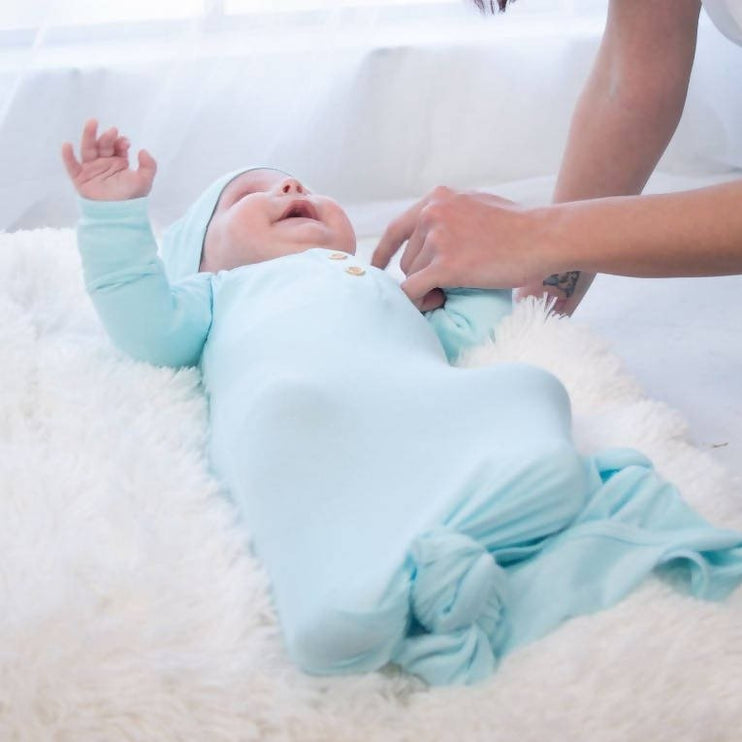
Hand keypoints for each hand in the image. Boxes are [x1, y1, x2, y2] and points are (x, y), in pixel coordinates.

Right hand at [61, 118, 156, 200]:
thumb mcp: (144, 181)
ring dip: (89, 136)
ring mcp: (91, 170)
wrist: (118, 215)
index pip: (117, 146)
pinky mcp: (80, 179)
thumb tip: (143, 150)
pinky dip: (68, 156)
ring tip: (92, 123)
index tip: (125, 142)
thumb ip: (149, 166)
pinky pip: (71, 166)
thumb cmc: (131, 199)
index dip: (120, 141)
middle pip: (102, 144)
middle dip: (107, 137)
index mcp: (118, 163)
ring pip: (87, 149)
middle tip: (113, 132)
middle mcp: (104, 164)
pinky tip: (67, 145)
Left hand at [371, 186, 549, 307]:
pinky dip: (419, 302)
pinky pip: (415, 291)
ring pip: (412, 276)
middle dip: (421, 275)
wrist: (543, 236)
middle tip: (446, 285)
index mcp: (437, 199)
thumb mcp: (475, 204)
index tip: (377, 268)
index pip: (397, 229)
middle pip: (407, 258)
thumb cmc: (517, 226)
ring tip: (453, 290)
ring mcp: (438, 238)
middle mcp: (432, 214)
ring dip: (428, 288)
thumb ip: (448, 214)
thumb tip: (428, 230)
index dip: (384, 252)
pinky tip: (434, 304)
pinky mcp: (446, 265)